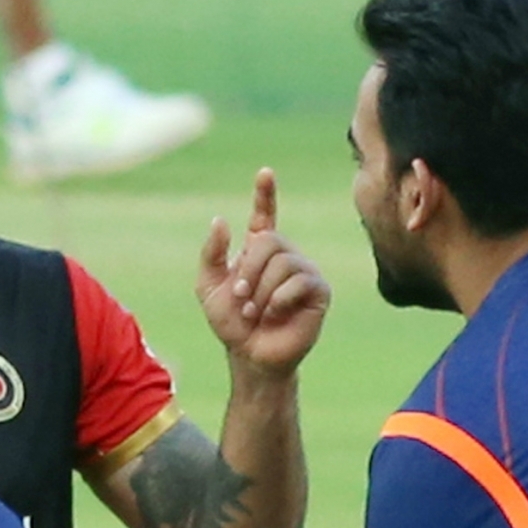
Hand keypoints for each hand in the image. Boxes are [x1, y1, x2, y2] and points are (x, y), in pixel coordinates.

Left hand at [197, 168, 330, 378]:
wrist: (249, 355)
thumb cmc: (231, 324)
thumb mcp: (209, 287)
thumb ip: (211, 254)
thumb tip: (221, 219)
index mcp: (259, 252)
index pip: (265, 215)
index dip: (265, 194)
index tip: (265, 172)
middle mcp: (285, 256)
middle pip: (270, 240)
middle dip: (248, 270)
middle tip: (241, 298)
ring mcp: (304, 271)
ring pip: (282, 262)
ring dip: (260, 290)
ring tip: (255, 311)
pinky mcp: (318, 291)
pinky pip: (297, 281)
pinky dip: (277, 300)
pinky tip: (274, 314)